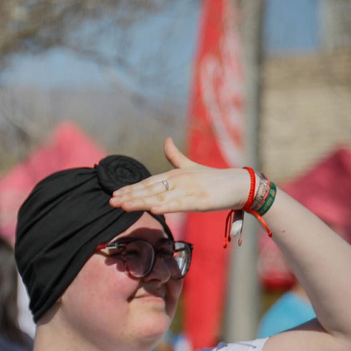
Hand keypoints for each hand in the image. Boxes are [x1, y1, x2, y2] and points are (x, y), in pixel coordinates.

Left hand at [109, 138, 254, 215]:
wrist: (238, 184)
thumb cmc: (213, 178)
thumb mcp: (191, 166)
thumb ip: (175, 156)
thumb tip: (166, 139)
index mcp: (175, 174)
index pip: (148, 182)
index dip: (131, 189)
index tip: (115, 194)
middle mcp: (179, 181)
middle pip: (150, 190)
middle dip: (130, 196)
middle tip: (111, 201)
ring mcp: (189, 190)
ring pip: (160, 197)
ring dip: (141, 202)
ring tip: (124, 206)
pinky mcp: (199, 200)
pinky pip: (179, 205)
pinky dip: (166, 207)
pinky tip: (153, 210)